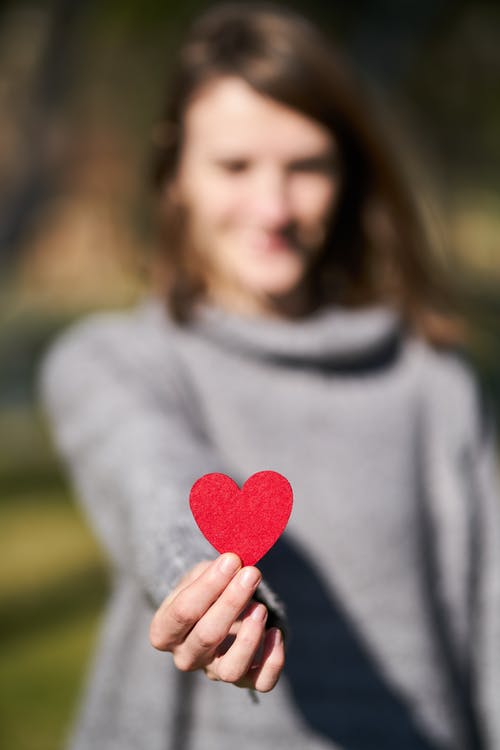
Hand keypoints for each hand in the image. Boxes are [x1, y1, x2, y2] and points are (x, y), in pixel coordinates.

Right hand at [149, 553, 284, 691]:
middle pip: (207, 637)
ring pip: (231, 669)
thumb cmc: (204, 590)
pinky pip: (261, 682)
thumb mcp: (198, 575)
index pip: (182, 613)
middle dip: (232, 602)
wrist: (216, 612)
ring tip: (261, 608)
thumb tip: (234, 563)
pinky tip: (275, 632)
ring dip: (249, 637)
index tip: (231, 560)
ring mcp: (214, 672)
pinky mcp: (244, 680)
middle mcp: (186, 657)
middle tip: (251, 573)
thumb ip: (212, 571)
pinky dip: (273, 661)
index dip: (208, 586)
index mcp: (165, 631)